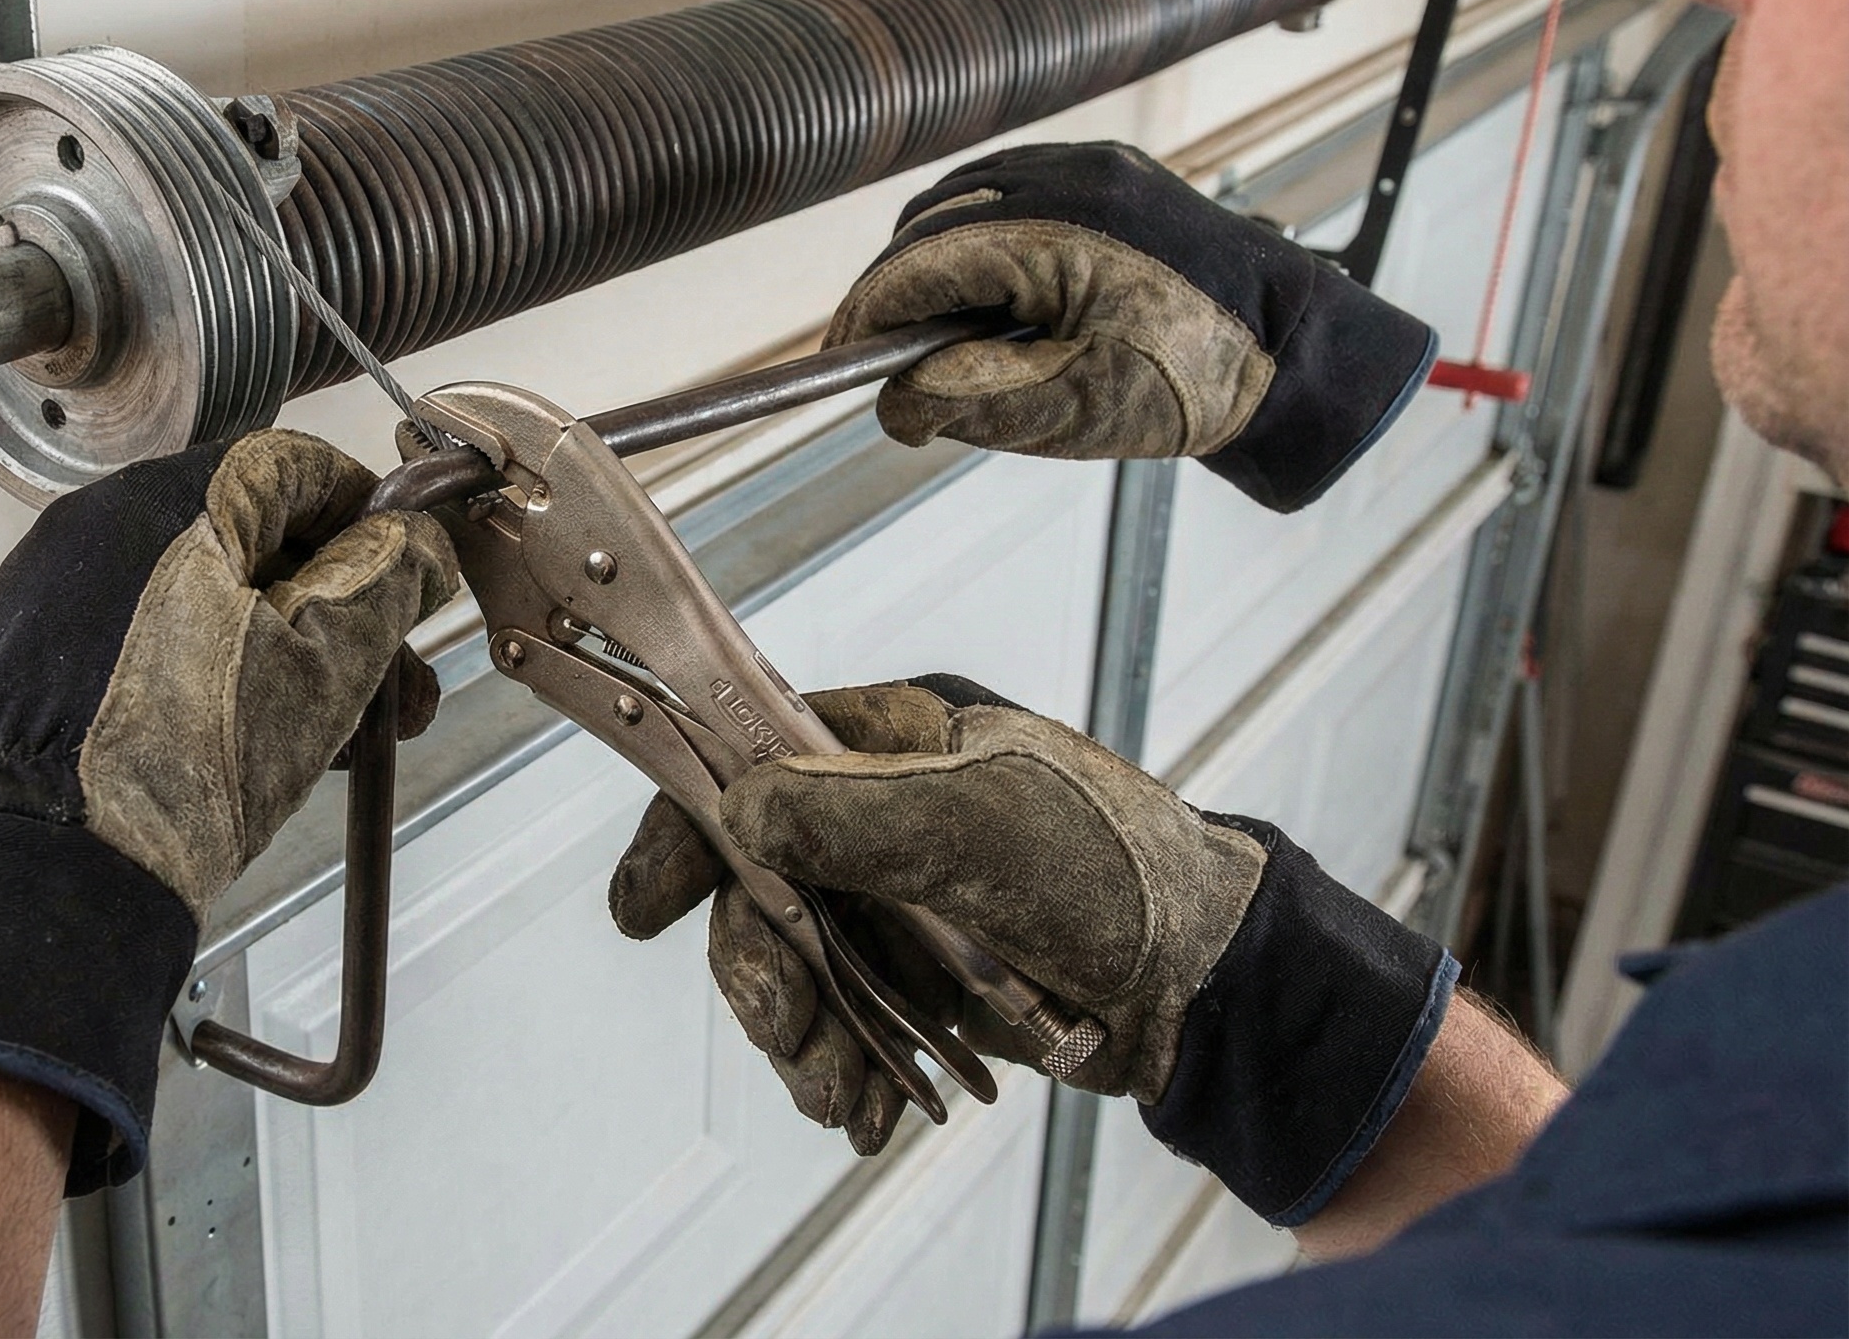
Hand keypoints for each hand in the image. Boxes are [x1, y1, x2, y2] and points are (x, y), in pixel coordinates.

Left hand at [0, 430, 459, 1191]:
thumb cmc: (184, 764)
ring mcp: (55, 596)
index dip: (370, 523)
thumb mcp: (321, 665)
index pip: (294, 468)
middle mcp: (95, 527)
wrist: (37, 876)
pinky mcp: (29, 664)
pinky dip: (212, 681)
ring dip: (286, 660)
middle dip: (338, 616)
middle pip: (250, 542)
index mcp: (165, 501)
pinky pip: (147, 646)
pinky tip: (253, 752)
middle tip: (394, 691)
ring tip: (343, 744)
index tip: (409, 582)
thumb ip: (386, 581)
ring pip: (204, 602)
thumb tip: (419, 542)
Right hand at [611, 675, 1456, 1226]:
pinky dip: (846, 1072)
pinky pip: (843, 1026)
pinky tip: (870, 1111)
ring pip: (792, 971)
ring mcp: (894, 901)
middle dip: (760, 973)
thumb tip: (737, 809)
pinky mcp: (917, 980)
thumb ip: (847, 812)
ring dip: (804, 1042)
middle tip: (785, 1027)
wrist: (1210, 983)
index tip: (644, 909)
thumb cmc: (1116, 869)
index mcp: (886, 742)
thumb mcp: (978, 821)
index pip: (746, 762)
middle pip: (755, 889)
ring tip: (844, 1096)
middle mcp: (875, 816)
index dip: (685, 829)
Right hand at [826, 142, 1437, 511]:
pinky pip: (1015, 187)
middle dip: (896, 286)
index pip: (922, 260)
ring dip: (934, 257)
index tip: (841, 355)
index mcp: (1059, 230)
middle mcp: (1074, 177)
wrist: (1298, 349)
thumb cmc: (1199, 380)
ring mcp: (1096, 166)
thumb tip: (891, 403)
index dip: (868, 310)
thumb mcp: (1071, 407)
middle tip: (880, 355)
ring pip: (968, 196)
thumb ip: (966, 398)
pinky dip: (980, 232)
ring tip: (929, 329)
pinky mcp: (1114, 172)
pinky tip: (984, 289)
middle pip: (934, 220)